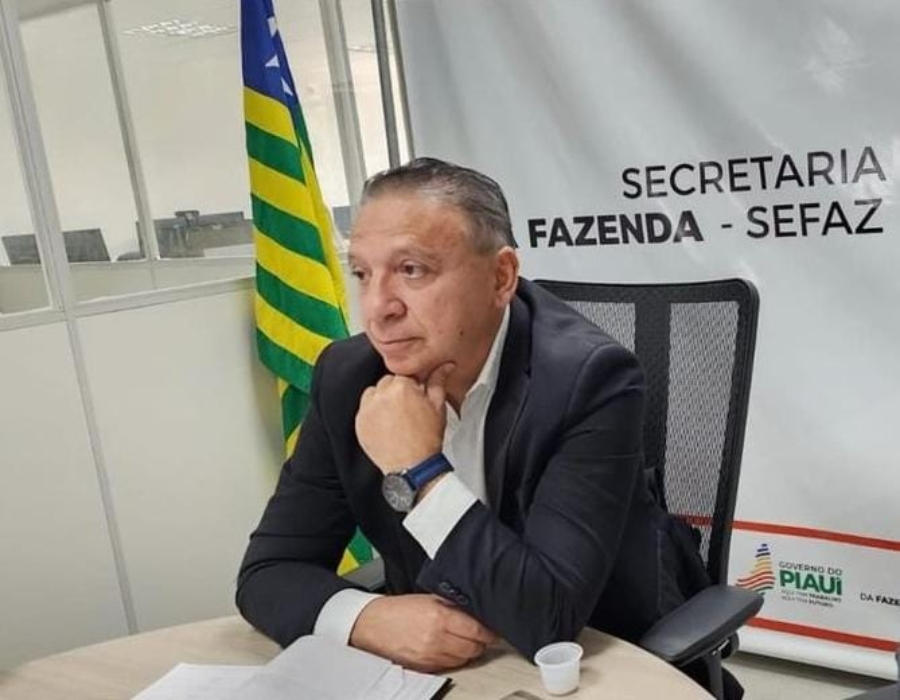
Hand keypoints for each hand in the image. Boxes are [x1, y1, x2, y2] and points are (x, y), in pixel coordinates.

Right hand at [350, 594, 495, 671]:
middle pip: (474, 648)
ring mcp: (431, 655)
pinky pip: (450, 666)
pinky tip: (450, 648)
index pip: (477, 630)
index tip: (493, 629)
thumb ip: (453, 607)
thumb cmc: (399, 610)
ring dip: (469, 651)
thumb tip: (476, 613)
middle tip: (481, 635)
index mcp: (439, 617)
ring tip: (465, 641)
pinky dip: (454, 659)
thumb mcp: (429, 599)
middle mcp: (437, 638)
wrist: (373, 624)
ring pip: (464, 659)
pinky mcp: (425, 667)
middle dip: (481, 642)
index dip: (489, 631)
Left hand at [356, 363, 454, 473]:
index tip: (416, 396)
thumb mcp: (438, 406)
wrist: (412, 467)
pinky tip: (387, 426)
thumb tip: (445, 366)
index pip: (404, 374)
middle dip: (397, 392)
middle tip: (408, 409)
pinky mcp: (359, 423)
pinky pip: (365, 410)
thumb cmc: (426, 440)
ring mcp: (367, 409)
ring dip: (383, 400)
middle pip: (387, 382)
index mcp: (401, 387)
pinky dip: (373, 414)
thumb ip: (438, 381)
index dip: (412, 386)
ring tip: (396, 417)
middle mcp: (381, 395)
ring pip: (374, 394)